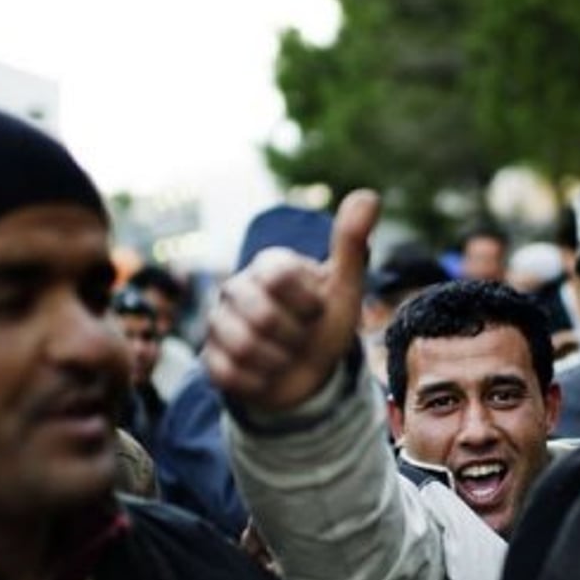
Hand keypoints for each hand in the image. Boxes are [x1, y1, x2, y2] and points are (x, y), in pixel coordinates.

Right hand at [204, 189, 380, 409]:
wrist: (311, 373)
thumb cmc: (326, 322)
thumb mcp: (344, 287)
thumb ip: (350, 244)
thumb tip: (369, 196)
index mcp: (268, 265)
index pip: (278, 276)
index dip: (306, 303)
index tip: (316, 310)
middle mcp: (236, 289)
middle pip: (261, 317)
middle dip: (295, 336)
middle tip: (303, 337)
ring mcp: (218, 323)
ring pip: (243, 348)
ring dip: (278, 361)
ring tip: (286, 356)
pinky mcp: (211, 359)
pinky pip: (230, 375)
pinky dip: (260, 382)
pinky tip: (268, 374)